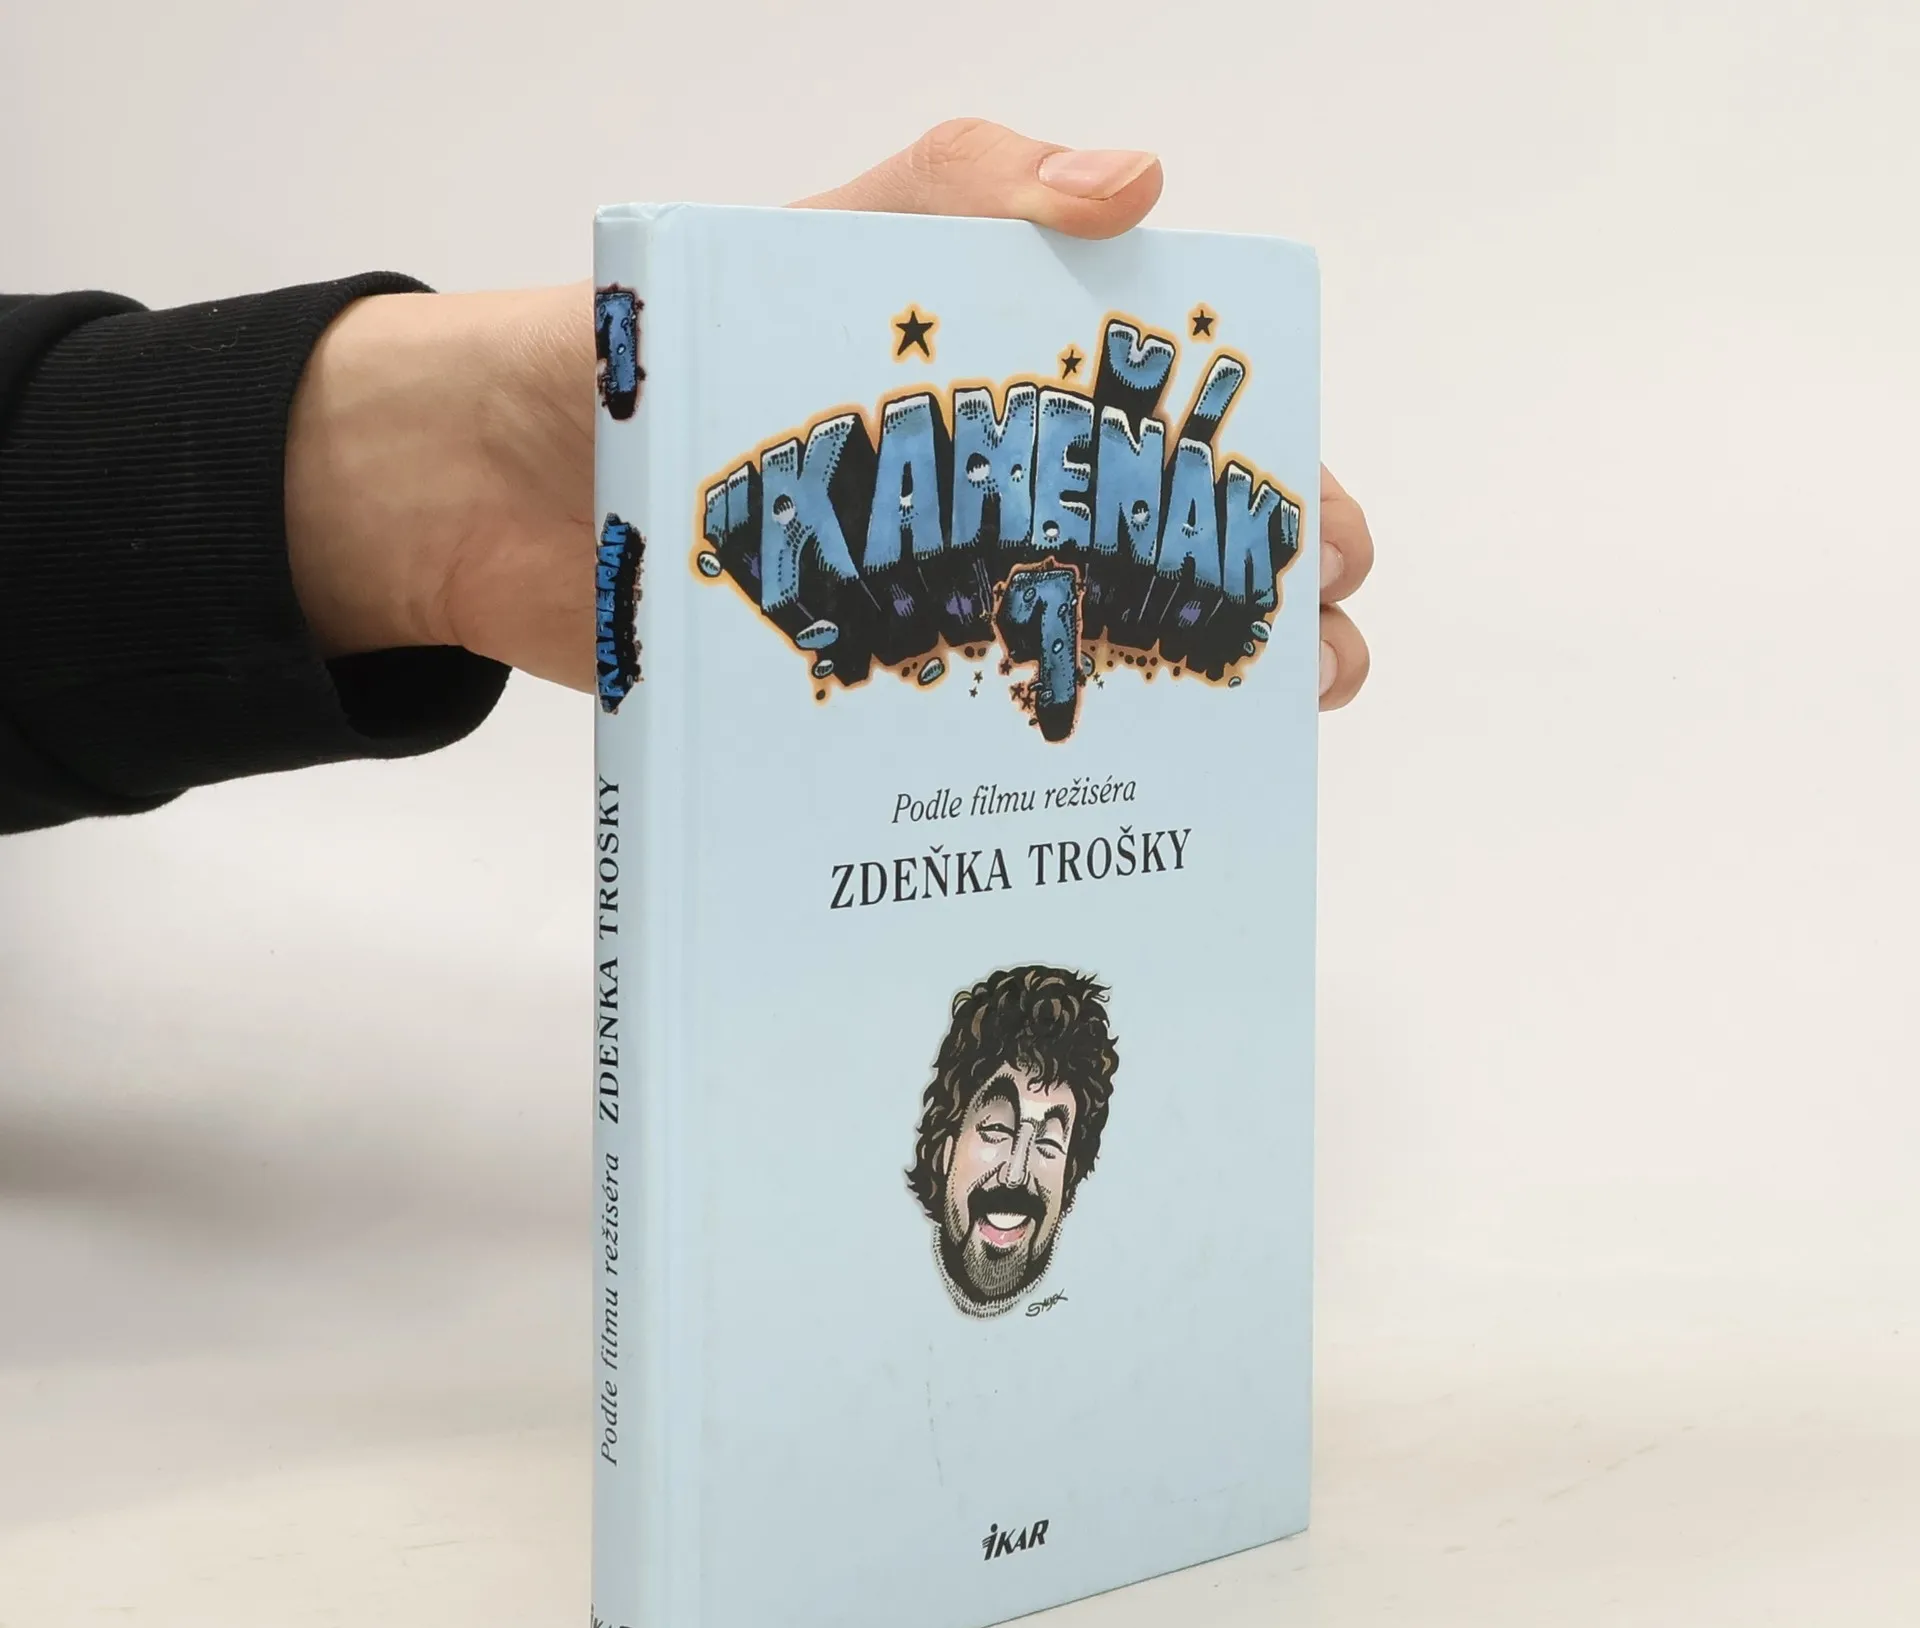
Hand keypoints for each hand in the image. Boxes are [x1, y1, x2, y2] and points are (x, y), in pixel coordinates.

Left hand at [286, 120, 1370, 712]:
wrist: (485, 482)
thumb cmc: (649, 345)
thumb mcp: (820, 236)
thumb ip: (965, 189)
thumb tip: (1140, 185)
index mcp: (999, 408)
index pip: (1177, 452)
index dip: (1274, 496)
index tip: (1330, 549)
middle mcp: (978, 524)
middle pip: (1158, 578)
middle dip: (1254, 624)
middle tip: (1304, 671)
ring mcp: (921, 626)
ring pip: (1084, 678)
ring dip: (1174, 720)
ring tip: (1224, 761)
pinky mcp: (851, 713)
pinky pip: (960, 757)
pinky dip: (1034, 787)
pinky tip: (1094, 819)